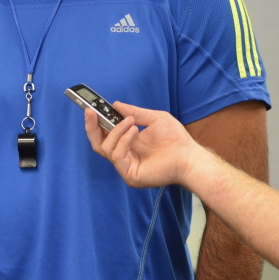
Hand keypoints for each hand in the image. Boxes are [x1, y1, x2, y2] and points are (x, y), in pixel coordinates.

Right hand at [83, 102, 197, 188]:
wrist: (189, 155)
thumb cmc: (175, 139)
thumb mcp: (154, 118)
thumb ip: (134, 112)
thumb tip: (115, 105)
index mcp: (129, 144)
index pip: (105, 135)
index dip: (95, 123)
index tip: (90, 109)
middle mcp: (125, 156)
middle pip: (98, 144)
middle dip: (92, 127)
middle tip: (91, 113)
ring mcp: (126, 167)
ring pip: (106, 148)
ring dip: (116, 131)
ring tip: (131, 122)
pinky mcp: (130, 175)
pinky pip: (117, 156)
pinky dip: (124, 141)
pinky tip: (135, 132)